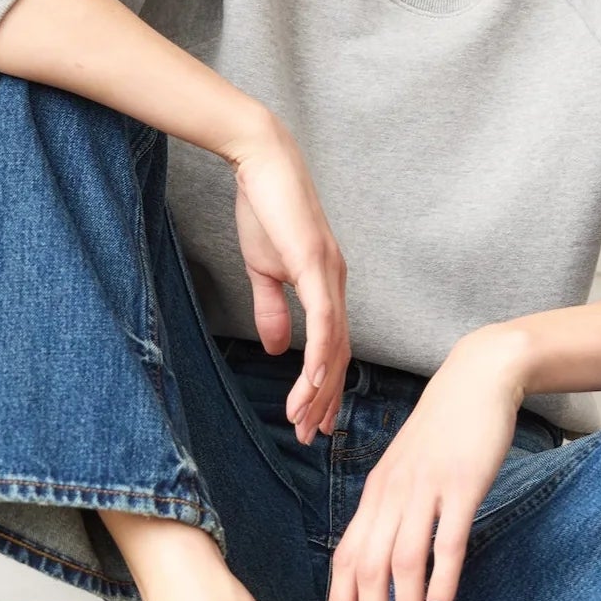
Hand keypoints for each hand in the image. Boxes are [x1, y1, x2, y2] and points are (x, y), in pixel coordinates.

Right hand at [227, 113, 351, 444]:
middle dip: (325, 400)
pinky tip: (313, 381)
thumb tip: (275, 349)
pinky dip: (320, 353)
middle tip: (312, 436)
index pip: (332, 348)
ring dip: (319, 387)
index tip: (314, 420)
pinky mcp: (315, 264)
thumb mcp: (264, 270)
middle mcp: (337, 284)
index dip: (324, 387)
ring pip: (333, 345)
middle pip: (339, 355)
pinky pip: (323, 319)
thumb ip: (272, 310)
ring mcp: (330, 274)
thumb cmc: (264, 210)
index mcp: (327, 286)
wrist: (262, 164)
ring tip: (304, 420)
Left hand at [324, 330, 525, 600]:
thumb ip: (396, 508)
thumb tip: (386, 556)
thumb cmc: (444, 429)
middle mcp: (392, 493)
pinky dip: (439, 582)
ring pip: (402, 562)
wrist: (477, 378)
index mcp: (376, 492)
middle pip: (367, 567)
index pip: (345, 555)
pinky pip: (445, 542)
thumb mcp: (408, 468)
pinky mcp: (461, 485)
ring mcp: (426, 489)